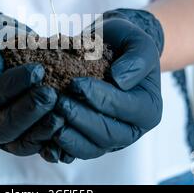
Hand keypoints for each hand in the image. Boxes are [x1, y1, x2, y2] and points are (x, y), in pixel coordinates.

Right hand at [0, 13, 63, 157]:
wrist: (8, 55)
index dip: (10, 87)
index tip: (36, 70)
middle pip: (2, 128)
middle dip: (28, 111)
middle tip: (50, 93)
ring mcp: (4, 140)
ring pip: (20, 143)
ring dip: (41, 130)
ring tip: (61, 114)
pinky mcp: (25, 143)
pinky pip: (38, 148)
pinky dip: (52, 143)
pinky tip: (67, 130)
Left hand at [48, 9, 163, 160]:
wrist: (109, 48)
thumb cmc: (124, 44)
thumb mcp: (138, 41)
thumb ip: (136, 58)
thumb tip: (120, 80)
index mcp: (148, 108)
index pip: (126, 108)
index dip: (101, 98)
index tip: (77, 83)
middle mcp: (132, 129)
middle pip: (108, 134)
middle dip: (81, 119)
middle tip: (58, 102)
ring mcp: (110, 139)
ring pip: (91, 148)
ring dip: (69, 137)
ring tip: (50, 118)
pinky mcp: (90, 142)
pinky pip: (75, 151)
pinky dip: (59, 147)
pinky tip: (44, 135)